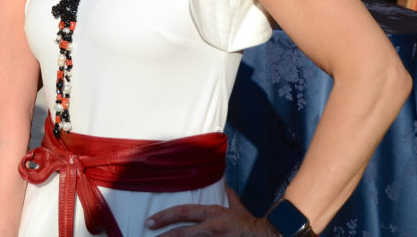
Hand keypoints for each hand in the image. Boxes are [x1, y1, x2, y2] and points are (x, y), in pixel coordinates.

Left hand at [146, 187, 278, 235]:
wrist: (266, 236)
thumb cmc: (249, 224)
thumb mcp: (238, 208)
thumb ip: (229, 197)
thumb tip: (225, 184)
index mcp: (212, 214)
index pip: (184, 212)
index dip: (166, 216)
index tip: (151, 220)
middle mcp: (211, 227)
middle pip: (183, 231)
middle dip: (164, 234)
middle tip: (149, 233)